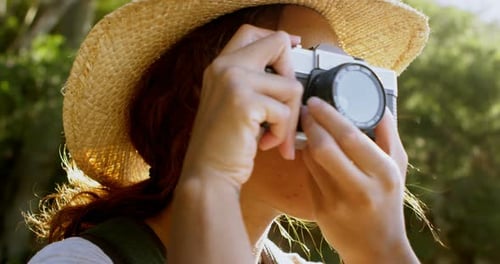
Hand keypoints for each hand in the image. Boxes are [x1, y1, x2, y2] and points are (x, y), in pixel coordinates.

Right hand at [180, 24, 302, 187]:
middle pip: (278, 44)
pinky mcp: (243, 102)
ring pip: (291, 86)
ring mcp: (233, 81)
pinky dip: (282, 133)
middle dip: (292, 75)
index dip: (278, 38)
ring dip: (289, 118)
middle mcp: (224, 67)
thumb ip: (253, 83)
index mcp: (220, 66)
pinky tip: (266, 144)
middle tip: (285, 104)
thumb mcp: (233, 104)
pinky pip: (285, 112)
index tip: (293, 46)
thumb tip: (288, 74)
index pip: (252, 32)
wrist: (207, 174)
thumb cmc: (222, 145)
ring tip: (272, 136)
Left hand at [301, 97, 416, 262]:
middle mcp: (361, 188)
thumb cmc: (388, 202)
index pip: (350, 137)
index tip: (316, 101)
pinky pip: (308, 175)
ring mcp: (338, 202)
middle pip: (324, 148)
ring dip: (306, 139)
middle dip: (311, 123)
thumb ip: (389, 138)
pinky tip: (310, 150)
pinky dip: (307, 158)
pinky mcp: (321, 211)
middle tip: (305, 109)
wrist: (376, 247)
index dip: (328, 116)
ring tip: (308, 125)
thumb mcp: (398, 169)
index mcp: (384, 174)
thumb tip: (381, 108)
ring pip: (311, 160)